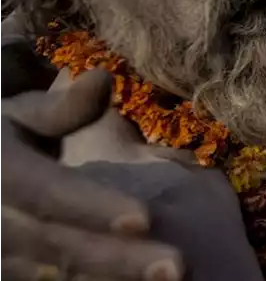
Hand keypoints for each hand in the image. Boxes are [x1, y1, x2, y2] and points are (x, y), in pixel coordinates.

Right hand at [0, 70, 183, 280]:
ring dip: (113, 280)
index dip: (91, 206)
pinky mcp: (8, 275)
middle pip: (58, 245)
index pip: (45, 192)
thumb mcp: (11, 121)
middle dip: (117, 260)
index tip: (145, 218)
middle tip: (178, 267)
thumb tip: (102, 77)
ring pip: (56, 276)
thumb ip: (59, 110)